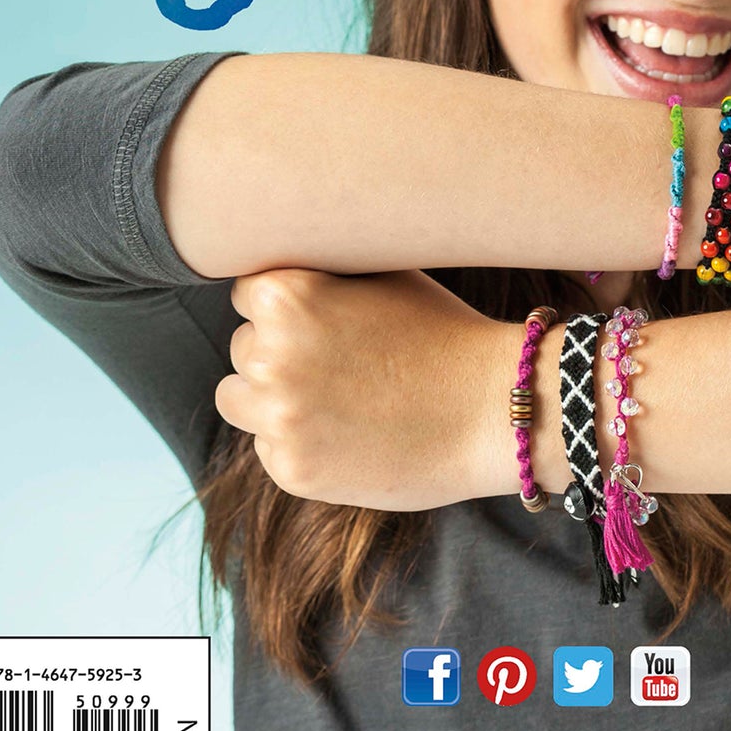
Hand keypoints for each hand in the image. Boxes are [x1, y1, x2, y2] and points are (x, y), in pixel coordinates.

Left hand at [215, 267, 511, 510]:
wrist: (493, 411)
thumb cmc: (444, 333)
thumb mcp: (381, 274)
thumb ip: (321, 269)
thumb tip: (281, 261)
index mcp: (286, 297)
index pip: (246, 294)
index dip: (285, 307)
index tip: (319, 320)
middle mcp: (270, 355)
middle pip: (242, 347)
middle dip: (279, 352)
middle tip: (339, 362)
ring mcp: (279, 417)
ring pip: (237, 399)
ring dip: (270, 398)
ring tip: (331, 397)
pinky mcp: (292, 470)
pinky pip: (268, 448)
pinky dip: (299, 442)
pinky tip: (348, 433)